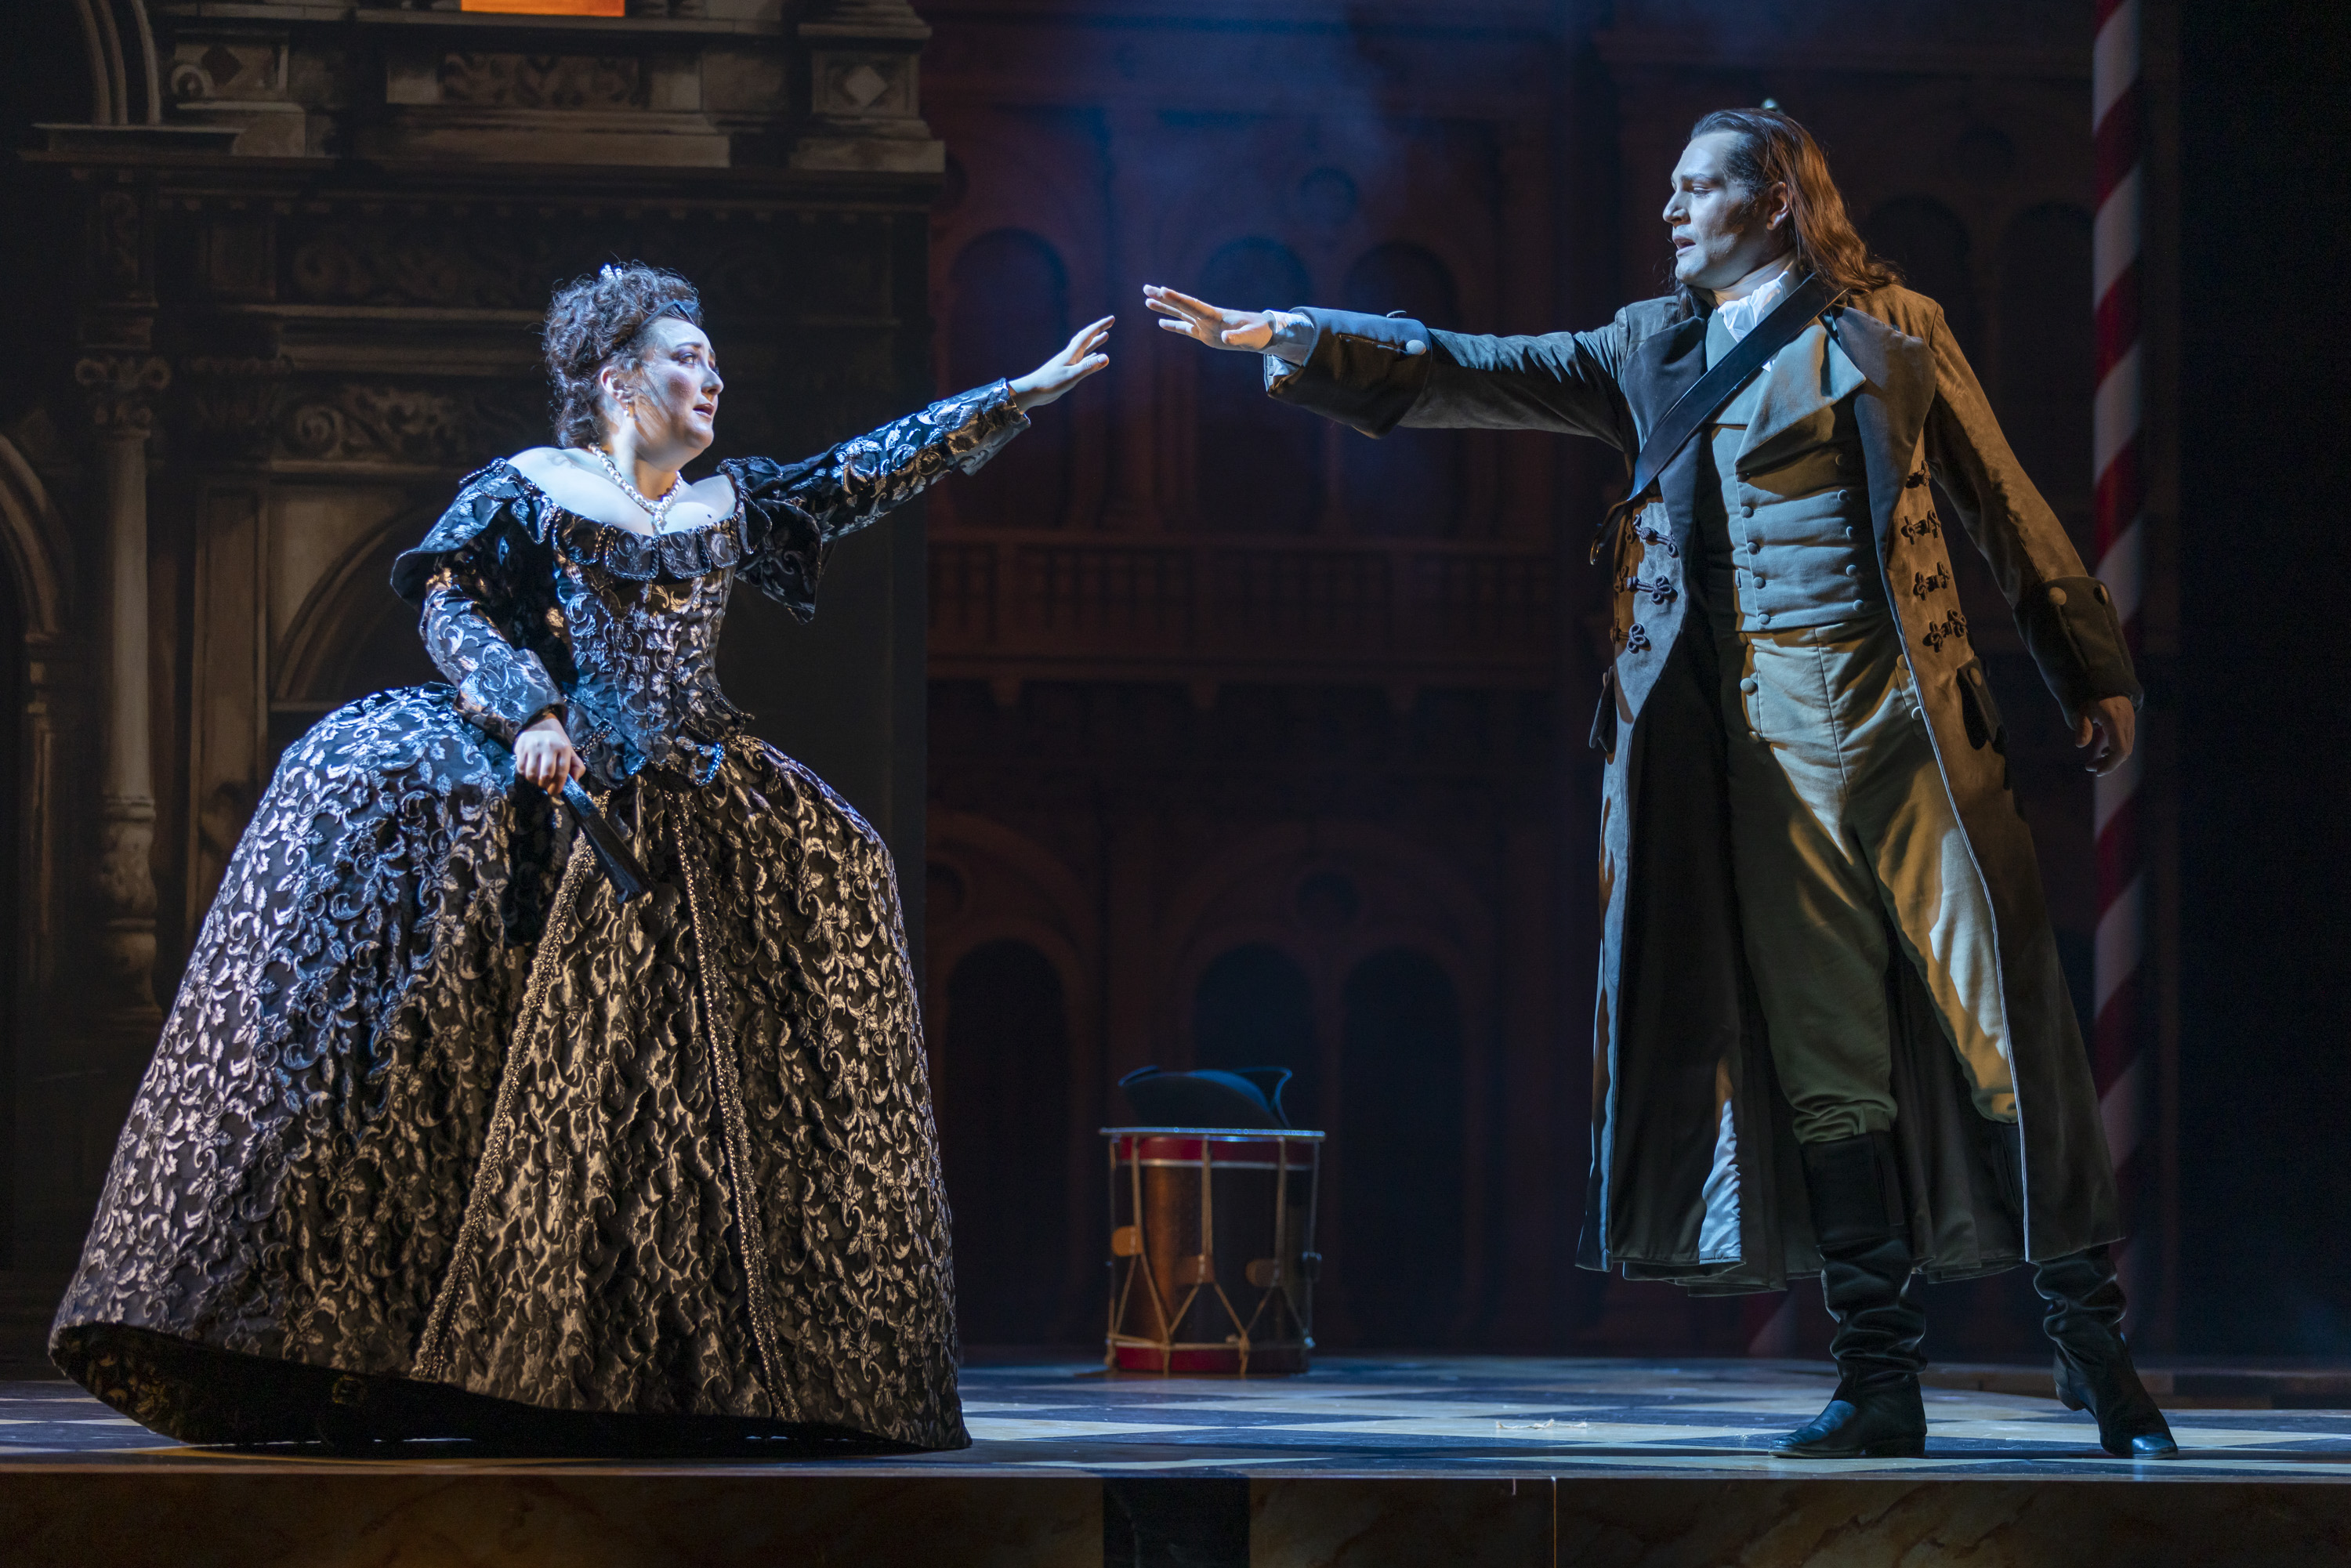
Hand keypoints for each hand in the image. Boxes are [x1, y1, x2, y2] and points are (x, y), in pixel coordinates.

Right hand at [515, 711, 584, 792]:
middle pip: (546, 775)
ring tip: (537, 779)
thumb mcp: (570, 752)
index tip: (555, 792)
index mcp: (563, 747)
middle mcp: (548, 745)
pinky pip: (521, 769)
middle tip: (545, 785)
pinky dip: (525, 775)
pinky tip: (530, 771)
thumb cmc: (556, 743)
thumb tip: (574, 781)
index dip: (558, 786)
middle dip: (545, 785)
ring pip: (532, 774)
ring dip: (534, 781)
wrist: (540, 725)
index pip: (562, 772)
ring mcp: (533, 746)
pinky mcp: (521, 747)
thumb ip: (577, 767)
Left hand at [1008, 316, 1113, 409]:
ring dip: (1095, 341)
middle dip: (1099, 329)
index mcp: (1071, 353)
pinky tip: (1095, 357)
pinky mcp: (1067, 371)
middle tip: (1110, 322)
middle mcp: (1071, 355)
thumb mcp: (1071, 376)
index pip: (1088, 335)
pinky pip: (1082, 360)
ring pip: (1085, 348)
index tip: (1112, 319)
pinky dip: (1091, 356)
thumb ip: (1088, 367)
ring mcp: (1069, 362)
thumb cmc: (1050, 384)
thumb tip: (1106, 358)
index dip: (1100, 326)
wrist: (1032, 391)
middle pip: (1087, 337)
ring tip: (1105, 335)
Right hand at [1144, 285, 1275, 351]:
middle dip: (1164, 297)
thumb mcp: (1250, 336)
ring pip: (1180, 314)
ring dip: (1164, 308)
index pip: (1192, 305)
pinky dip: (1173, 325)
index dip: (1177, 298)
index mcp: (1215, 315)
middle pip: (1181, 305)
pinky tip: (1161, 323)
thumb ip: (1238, 337)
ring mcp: (1204, 325)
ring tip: (1146, 301)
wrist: (1263, 333)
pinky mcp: (1205, 334)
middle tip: (1146, 288)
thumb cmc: (1258, 333)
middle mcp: (1206, 317)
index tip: (1162, 289)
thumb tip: (1225, 339)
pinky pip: (1185, 328)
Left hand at [2074, 695, 2135, 774]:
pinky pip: (2126, 740)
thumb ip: (2083, 727)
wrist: (2105, 681)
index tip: (2097, 772)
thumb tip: (2080, 745)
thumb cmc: (2090, 696)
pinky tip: (2103, 752)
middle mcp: (2127, 722)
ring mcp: (2130, 722)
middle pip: (2124, 751)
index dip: (2111, 764)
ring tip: (2093, 763)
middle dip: (2109, 763)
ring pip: (2126, 747)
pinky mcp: (2129, 721)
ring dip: (2111, 757)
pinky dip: (2116, 749)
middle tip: (2089, 768)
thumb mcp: (2083, 711)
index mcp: (2116, 721)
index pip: (2120, 749)